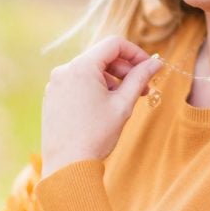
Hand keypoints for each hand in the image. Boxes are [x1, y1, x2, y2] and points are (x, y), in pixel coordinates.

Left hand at [41, 36, 161, 175]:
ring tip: (124, 101)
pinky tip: (105, 107)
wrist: (67, 166)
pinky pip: (77, 83)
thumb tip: (157, 63)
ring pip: (90, 71)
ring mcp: (55, 84)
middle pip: (101, 57)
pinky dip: (94, 88)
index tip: (149, 68)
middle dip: (125, 70)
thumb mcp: (123, 104)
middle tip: (143, 88)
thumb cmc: (96, 135)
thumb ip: (140, 78)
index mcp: (81, 67)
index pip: (114, 44)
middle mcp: (64, 70)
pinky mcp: (52, 97)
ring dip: (111, 80)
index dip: (135, 53)